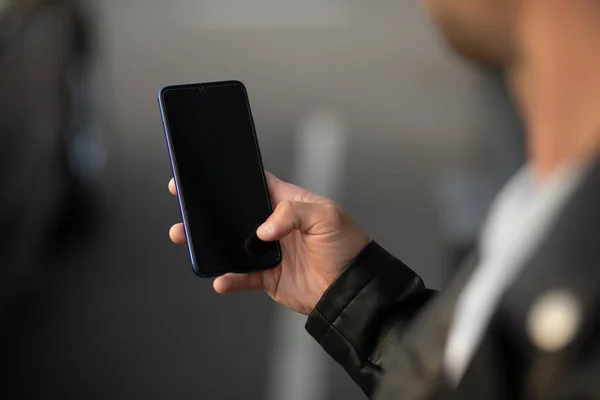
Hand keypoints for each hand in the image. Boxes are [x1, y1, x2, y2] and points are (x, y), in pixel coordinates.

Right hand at [168, 172, 368, 314]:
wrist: (352, 290)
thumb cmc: (346, 246)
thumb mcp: (326, 217)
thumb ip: (293, 213)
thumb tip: (262, 231)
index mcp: (287, 203)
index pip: (254, 185)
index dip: (231, 179)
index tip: (205, 174)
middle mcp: (274, 226)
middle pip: (234, 214)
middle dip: (209, 210)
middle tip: (184, 203)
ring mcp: (269, 252)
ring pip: (231, 246)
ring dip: (209, 244)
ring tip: (185, 238)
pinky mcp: (268, 277)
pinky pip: (242, 277)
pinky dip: (230, 279)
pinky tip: (220, 279)